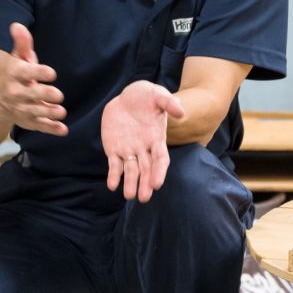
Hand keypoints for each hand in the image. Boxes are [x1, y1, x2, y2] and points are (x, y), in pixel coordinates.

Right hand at [0, 24, 67, 135]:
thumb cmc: (12, 76)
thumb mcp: (16, 58)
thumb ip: (22, 43)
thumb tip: (17, 25)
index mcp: (14, 74)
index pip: (25, 72)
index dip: (38, 72)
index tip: (51, 73)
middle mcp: (16, 92)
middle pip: (30, 94)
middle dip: (44, 95)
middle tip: (58, 95)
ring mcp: (21, 109)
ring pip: (35, 112)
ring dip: (48, 113)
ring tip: (61, 112)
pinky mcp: (28, 121)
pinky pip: (39, 126)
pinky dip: (51, 129)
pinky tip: (63, 130)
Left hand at [102, 80, 183, 201]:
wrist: (125, 97)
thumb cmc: (145, 96)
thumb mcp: (157, 94)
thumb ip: (169, 102)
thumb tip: (180, 112)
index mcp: (157, 139)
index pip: (160, 160)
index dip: (159, 172)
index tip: (157, 184)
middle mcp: (144, 148)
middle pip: (146, 170)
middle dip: (145, 184)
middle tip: (143, 198)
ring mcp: (129, 150)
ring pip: (130, 171)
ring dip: (130, 183)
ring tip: (128, 196)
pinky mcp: (114, 149)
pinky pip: (114, 165)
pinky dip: (113, 175)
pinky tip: (112, 186)